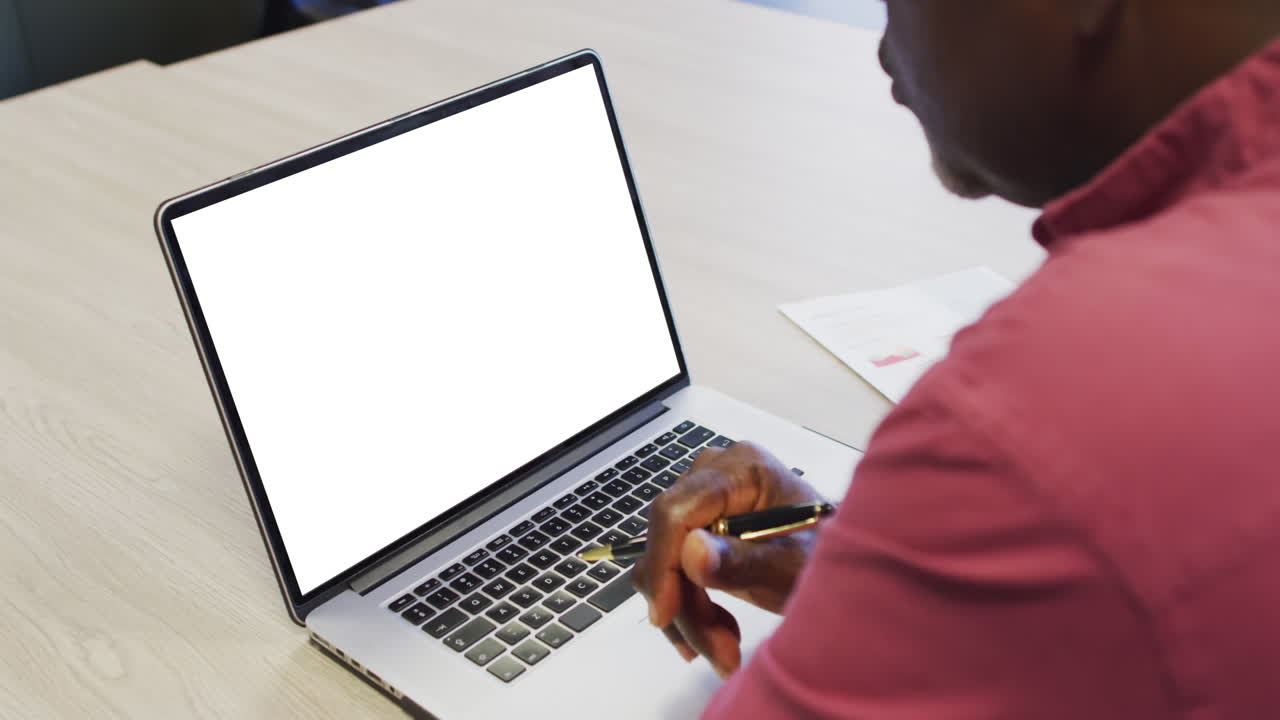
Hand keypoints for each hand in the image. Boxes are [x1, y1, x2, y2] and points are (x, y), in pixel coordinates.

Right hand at [632, 441, 823, 676]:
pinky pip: (672, 569)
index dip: (664, 563)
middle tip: (719, 652)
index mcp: (742, 469)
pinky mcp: (700, 526)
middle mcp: (715, 475)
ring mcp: (705, 500)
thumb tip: (691, 551)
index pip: (676, 511)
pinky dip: (687, 608)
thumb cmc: (834, 561)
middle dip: (685, 602)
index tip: (667, 615)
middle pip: (667, 540)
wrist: (851, 569)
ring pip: (663, 562)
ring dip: (687, 614)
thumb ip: (746, 561)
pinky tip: (716, 637)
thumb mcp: (795, 568)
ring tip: (725, 652)